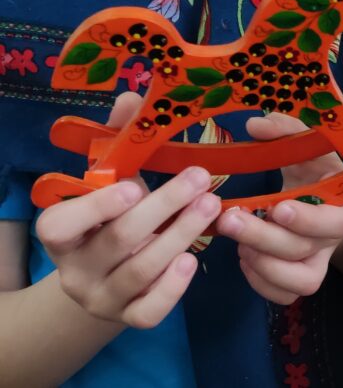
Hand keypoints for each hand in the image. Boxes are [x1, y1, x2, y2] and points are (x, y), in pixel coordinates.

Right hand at [36, 91, 220, 327]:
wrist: (108, 274)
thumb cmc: (113, 216)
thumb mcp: (113, 179)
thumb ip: (119, 139)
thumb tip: (132, 96)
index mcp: (63, 232)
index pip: (59, 225)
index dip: (94, 208)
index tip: (132, 185)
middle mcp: (76, 269)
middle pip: (116, 242)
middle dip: (161, 207)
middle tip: (200, 178)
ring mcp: (102, 297)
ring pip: (138, 273)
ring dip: (179, 236)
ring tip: (212, 204)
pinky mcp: (129, 317)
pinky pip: (149, 312)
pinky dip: (172, 289)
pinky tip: (193, 260)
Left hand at [215, 113, 342, 304]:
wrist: (330, 195)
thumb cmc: (318, 166)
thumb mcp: (309, 144)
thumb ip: (286, 131)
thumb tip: (255, 125)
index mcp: (342, 205)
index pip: (333, 222)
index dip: (307, 220)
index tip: (277, 207)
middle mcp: (332, 239)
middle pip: (302, 251)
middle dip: (263, 237)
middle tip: (229, 219)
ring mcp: (318, 262)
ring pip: (298, 282)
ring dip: (263, 265)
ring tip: (238, 243)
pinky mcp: (300, 278)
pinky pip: (284, 296)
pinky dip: (262, 283)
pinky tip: (245, 258)